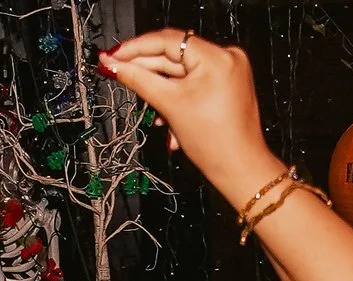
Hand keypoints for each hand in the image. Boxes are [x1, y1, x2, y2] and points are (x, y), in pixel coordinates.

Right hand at [100, 34, 280, 202]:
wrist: (239, 168)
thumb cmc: (215, 143)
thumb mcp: (169, 105)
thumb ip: (138, 80)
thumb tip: (113, 65)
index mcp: (217, 57)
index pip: (168, 40)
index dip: (135, 48)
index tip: (113, 55)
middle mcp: (226, 57)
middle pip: (174, 56)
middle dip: (147, 71)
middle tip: (118, 72)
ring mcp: (227, 71)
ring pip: (181, 72)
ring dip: (161, 90)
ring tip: (153, 111)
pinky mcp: (226, 84)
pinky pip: (192, 83)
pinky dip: (177, 96)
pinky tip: (167, 116)